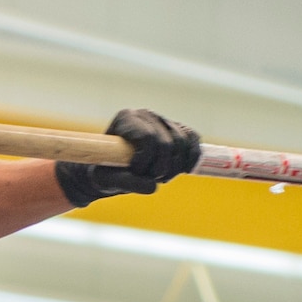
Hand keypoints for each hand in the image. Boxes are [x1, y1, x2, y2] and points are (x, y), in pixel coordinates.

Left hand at [55, 108, 200, 207]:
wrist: (115, 169)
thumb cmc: (107, 172)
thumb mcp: (107, 180)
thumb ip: (125, 183)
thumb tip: (153, 186)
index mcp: (126, 119)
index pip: (147, 137)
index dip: (145, 160)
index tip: (135, 171)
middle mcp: (146, 114)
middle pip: (166, 143)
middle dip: (160, 168)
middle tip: (149, 178)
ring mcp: (164, 120)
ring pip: (182, 144)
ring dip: (174, 168)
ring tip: (160, 176)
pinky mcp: (179, 129)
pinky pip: (193, 142)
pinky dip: (190, 159)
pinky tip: (181, 170)